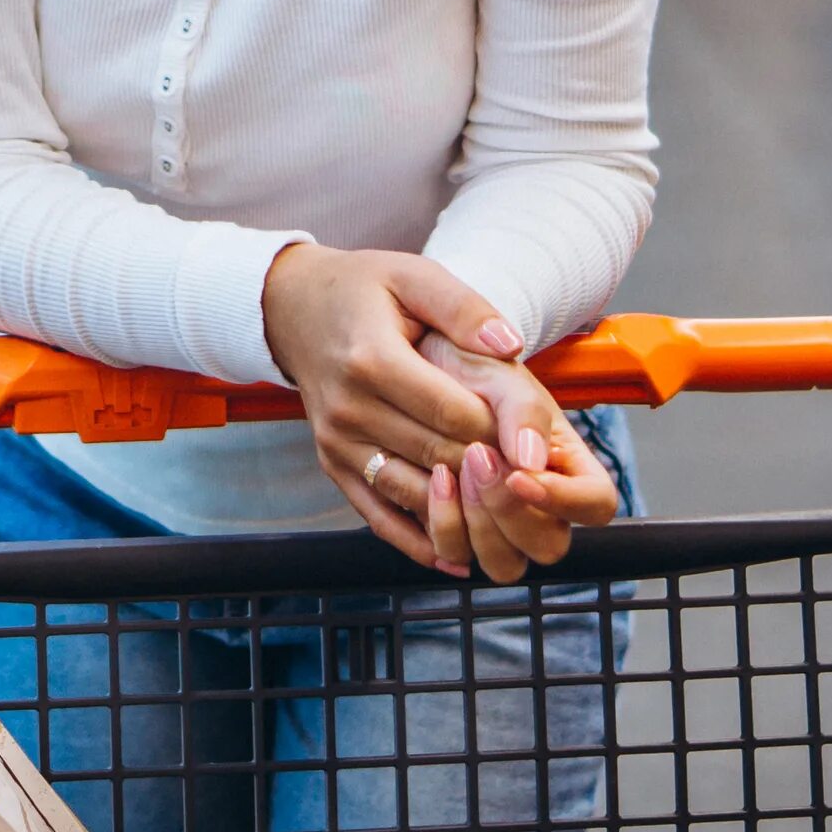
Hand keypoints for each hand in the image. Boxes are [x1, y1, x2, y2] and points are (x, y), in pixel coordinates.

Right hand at [263, 244, 522, 570]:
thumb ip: (465, 309)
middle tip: (537, 476)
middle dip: (492, 468)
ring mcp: (336, 444)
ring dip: (465, 506)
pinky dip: (421, 540)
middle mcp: (347, 409)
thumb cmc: (364, 289)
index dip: (502, 431)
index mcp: (371, 360)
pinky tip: (459, 554)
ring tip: (508, 505)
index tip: (538, 439)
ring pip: (415, 494)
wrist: (293, 308)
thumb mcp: (414, 276)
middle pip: (439, 457)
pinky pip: (379, 516)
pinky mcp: (332, 465)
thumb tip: (511, 348)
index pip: (453, 413)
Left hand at [406, 335, 619, 584]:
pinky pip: (454, 556)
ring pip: (503, 565)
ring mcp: (499, 527)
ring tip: (451, 468)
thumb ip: (524, 412)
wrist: (422, 366)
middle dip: (509, 510)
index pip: (597, 505)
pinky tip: (434, 480)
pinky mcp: (456, 533)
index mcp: (569, 466)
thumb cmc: (473, 368)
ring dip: (476, 524)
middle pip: (548, 546)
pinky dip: (441, 524)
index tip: (520, 474)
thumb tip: (532, 461)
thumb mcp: (503, 375)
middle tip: (476, 457)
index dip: (566, 500)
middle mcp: (541, 506)